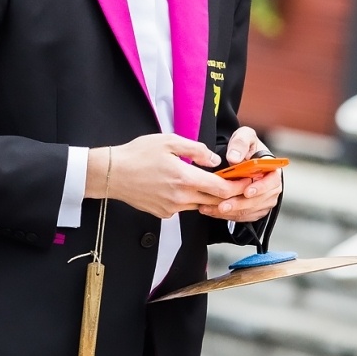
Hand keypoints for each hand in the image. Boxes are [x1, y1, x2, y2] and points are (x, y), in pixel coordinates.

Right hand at [87, 134, 242, 219]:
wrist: (111, 174)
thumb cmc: (137, 155)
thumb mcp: (169, 142)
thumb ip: (196, 150)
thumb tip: (214, 160)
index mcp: (184, 179)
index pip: (221, 189)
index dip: (238, 186)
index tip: (246, 181)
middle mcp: (180, 198)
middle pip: (215, 201)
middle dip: (228, 193)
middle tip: (236, 183)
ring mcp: (171, 208)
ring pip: (200, 205)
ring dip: (208, 196)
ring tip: (210, 182)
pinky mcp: (163, 213)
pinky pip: (184, 208)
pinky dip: (190, 199)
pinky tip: (182, 187)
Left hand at [197, 126, 282, 222]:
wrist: (239, 159)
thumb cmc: (244, 147)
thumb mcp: (244, 137)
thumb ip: (240, 143)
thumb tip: (234, 158)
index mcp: (272, 170)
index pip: (272, 182)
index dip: (261, 188)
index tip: (246, 191)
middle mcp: (271, 187)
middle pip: (258, 200)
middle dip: (239, 204)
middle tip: (222, 205)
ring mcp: (263, 200)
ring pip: (249, 211)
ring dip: (230, 212)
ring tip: (211, 209)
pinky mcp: (254, 210)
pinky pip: (242, 216)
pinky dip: (227, 216)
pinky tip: (212, 211)